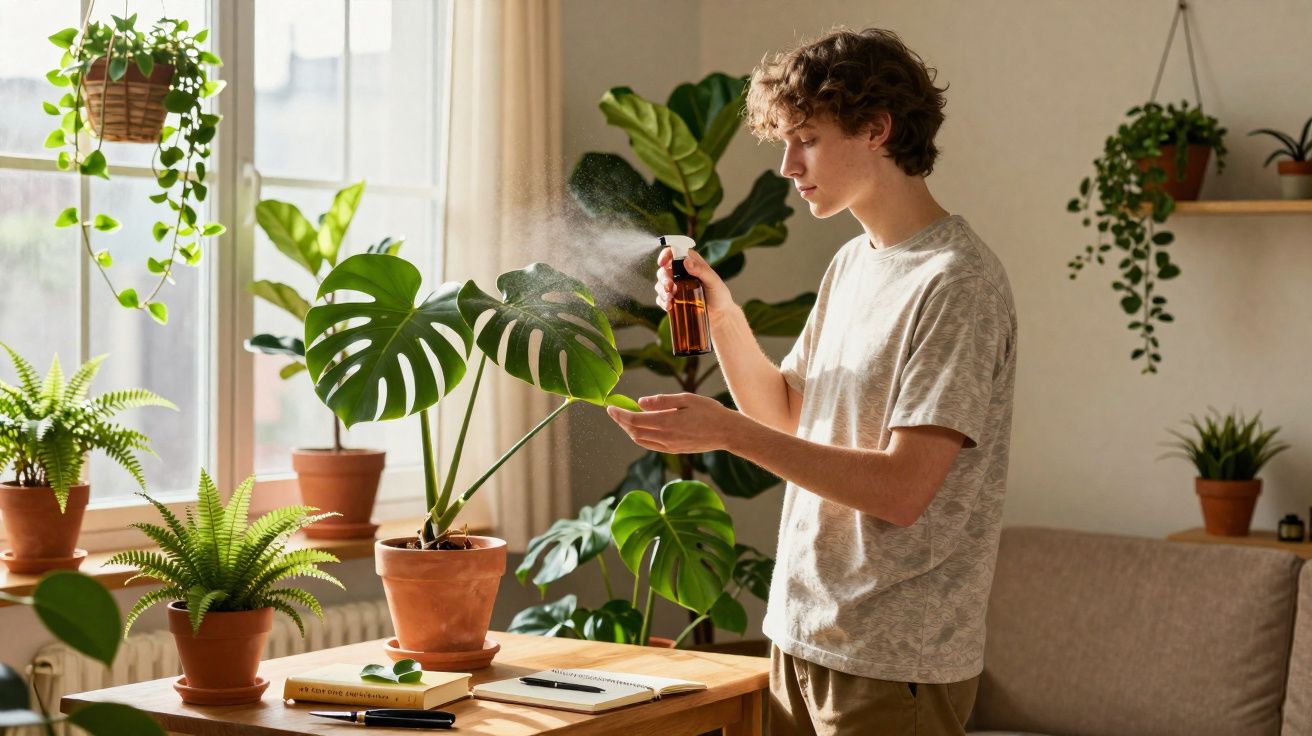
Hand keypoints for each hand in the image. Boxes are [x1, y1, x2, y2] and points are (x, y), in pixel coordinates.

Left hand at [606, 393, 744, 454]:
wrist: (727, 432)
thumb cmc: (709, 412)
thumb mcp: (686, 399)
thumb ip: (662, 401)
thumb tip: (641, 402)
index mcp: (667, 422)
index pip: (634, 420)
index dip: (619, 414)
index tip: (610, 407)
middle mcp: (665, 437)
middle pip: (634, 431)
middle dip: (621, 421)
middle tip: (615, 411)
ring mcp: (669, 446)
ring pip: (640, 440)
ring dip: (629, 430)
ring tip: (625, 418)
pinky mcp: (674, 451)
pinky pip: (650, 445)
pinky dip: (640, 437)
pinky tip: (641, 428)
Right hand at [655, 247, 734, 316]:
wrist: (720, 315)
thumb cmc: (719, 295)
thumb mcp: (713, 282)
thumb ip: (701, 270)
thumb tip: (686, 261)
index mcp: (691, 264)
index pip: (674, 252)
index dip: (666, 254)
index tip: (662, 263)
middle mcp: (682, 274)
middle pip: (664, 270)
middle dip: (663, 278)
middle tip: (670, 287)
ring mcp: (677, 287)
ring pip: (660, 284)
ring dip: (662, 290)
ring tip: (670, 298)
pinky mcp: (674, 300)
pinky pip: (662, 299)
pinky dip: (663, 301)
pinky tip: (669, 306)